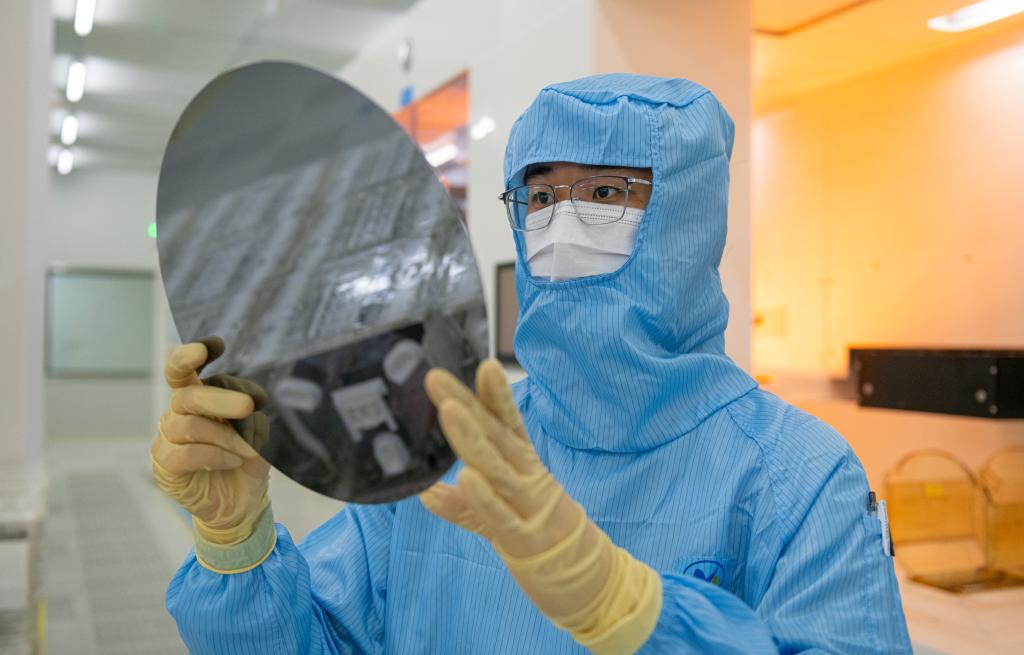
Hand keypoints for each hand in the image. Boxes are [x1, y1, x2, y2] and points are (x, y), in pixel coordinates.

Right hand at [151, 337, 270, 544]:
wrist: (240, 503)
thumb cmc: (245, 459)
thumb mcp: (256, 431)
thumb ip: (249, 413)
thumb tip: (249, 405)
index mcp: (196, 398)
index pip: (181, 369)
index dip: (190, 355)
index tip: (216, 345)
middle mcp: (176, 414)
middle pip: (188, 396)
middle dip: (221, 398)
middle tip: (249, 406)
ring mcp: (167, 440)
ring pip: (190, 426)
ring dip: (226, 437)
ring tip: (247, 450)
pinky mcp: (165, 467)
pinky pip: (187, 454)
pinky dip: (216, 455)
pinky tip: (234, 460)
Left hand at [420, 360, 661, 653]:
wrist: (587, 581)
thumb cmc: (540, 538)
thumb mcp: (498, 518)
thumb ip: (463, 507)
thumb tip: (424, 493)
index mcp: (524, 466)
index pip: (506, 424)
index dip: (493, 395)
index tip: (481, 365)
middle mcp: (528, 477)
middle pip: (495, 436)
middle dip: (466, 404)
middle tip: (435, 377)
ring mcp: (529, 505)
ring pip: (496, 467)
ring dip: (471, 438)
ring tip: (448, 411)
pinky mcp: (526, 537)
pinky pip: (501, 515)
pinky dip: (484, 496)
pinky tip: (466, 476)